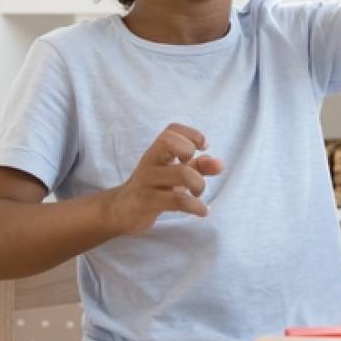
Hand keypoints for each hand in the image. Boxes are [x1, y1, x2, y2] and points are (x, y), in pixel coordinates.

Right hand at [101, 123, 223, 235]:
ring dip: (199, 184)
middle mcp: (150, 162)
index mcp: (157, 152)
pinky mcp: (147, 202)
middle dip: (189, 151)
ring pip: (181, 173)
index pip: (172, 129)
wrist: (120, 211)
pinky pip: (177, 201)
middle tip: (193, 169)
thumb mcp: (175, 174)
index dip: (192, 134)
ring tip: (198, 194)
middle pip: (169, 141)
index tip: (203, 147)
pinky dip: (197, 207)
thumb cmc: (153, 187)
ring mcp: (147, 182)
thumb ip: (198, 167)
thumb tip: (219, 164)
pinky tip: (203, 211)